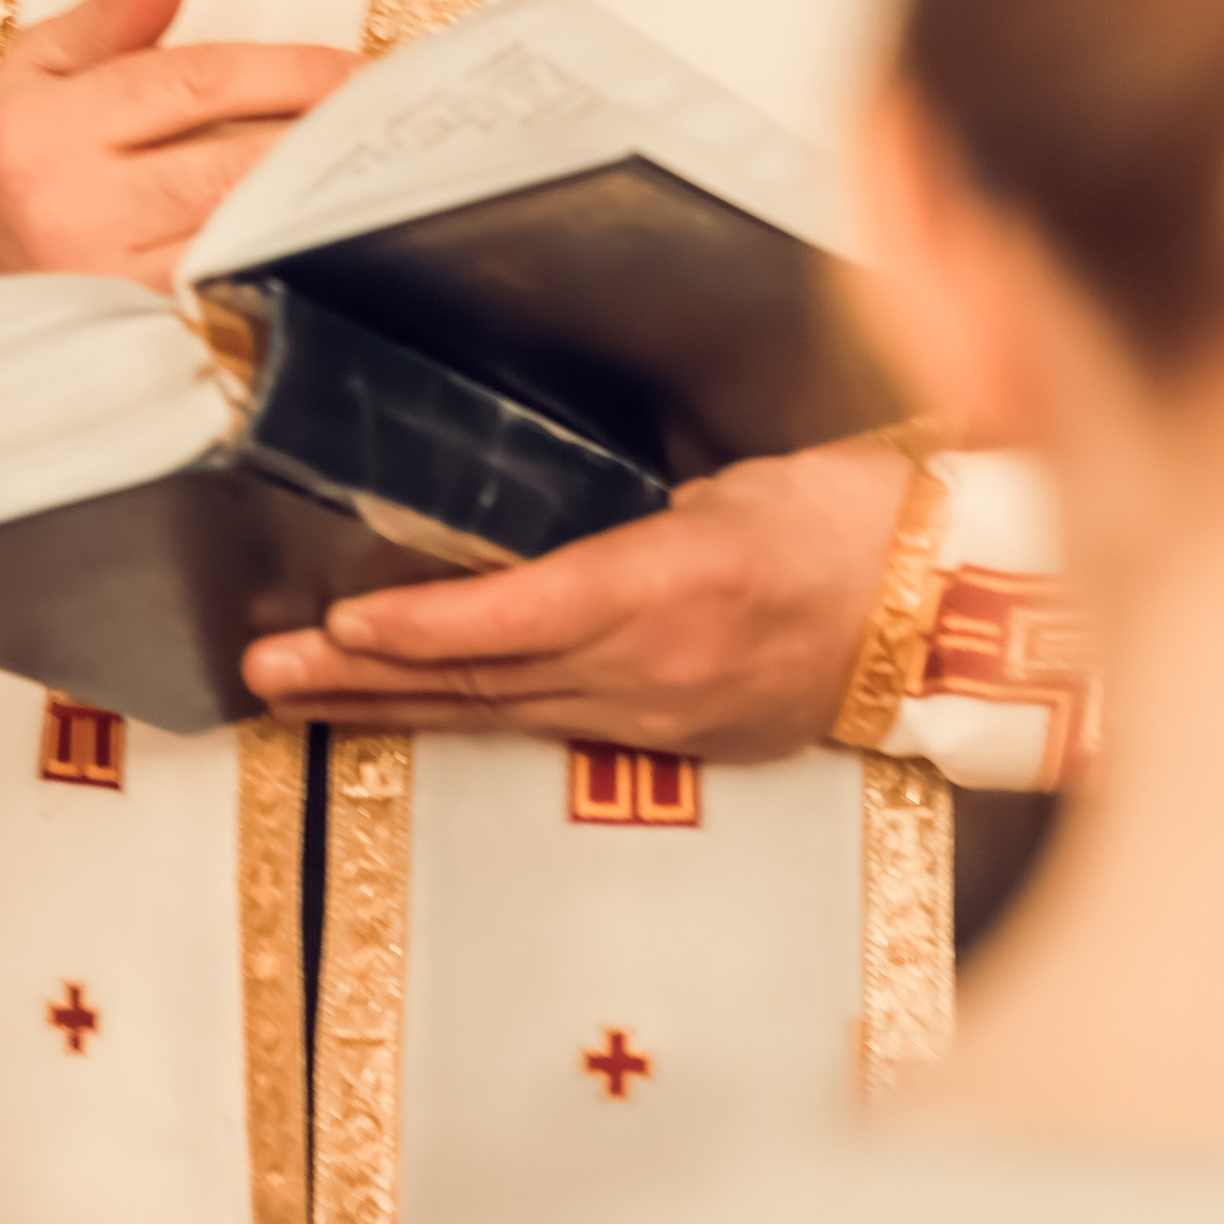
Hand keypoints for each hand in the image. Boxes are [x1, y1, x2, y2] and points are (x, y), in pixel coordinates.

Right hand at [0, 0, 356, 290]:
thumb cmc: (14, 156)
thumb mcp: (40, 66)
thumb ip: (113, 8)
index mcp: (48, 129)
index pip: (192, 85)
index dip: (286, 72)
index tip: (353, 67)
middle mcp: (73, 209)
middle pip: (229, 168)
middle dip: (317, 139)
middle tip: (388, 118)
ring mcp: (105, 285)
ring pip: (237, 240)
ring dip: (311, 207)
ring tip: (371, 174)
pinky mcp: (135, 336)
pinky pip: (228, 299)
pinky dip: (281, 269)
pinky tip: (324, 243)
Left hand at [242, 434, 912, 759]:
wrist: (959, 613)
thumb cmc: (859, 517)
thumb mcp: (739, 484)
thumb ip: (639, 511)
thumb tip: (561, 518)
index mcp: (670, 590)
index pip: (518, 619)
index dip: (423, 630)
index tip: (337, 626)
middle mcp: (654, 669)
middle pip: (482, 681)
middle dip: (363, 679)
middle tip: (263, 673)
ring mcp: (666, 716)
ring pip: (502, 714)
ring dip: (394, 707)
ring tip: (297, 695)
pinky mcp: (684, 739)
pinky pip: (554, 726)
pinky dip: (473, 715)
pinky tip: (408, 711)